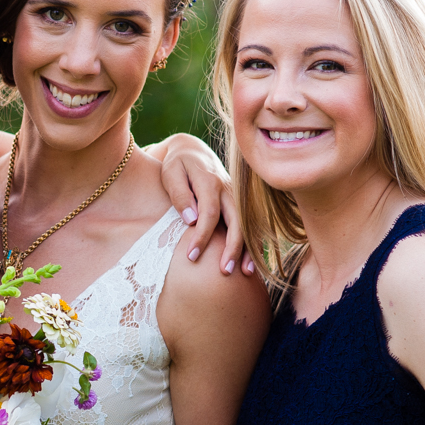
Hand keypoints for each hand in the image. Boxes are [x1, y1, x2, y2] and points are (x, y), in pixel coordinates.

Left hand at [146, 133, 252, 275]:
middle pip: (236, 221)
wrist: (193, 150)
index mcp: (210, 182)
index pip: (209, 214)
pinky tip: (251, 263)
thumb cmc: (177, 164)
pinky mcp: (239, 203)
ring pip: (248, 224)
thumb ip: (180, 194)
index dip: (202, 237)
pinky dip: (253, 244)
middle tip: (225, 271)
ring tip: (245, 273)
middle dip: (232, 248)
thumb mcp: (171, 173)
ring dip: (248, 249)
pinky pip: (250, 225)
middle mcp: (228, 190)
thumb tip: (191, 219)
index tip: (191, 257)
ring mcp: (237, 196)